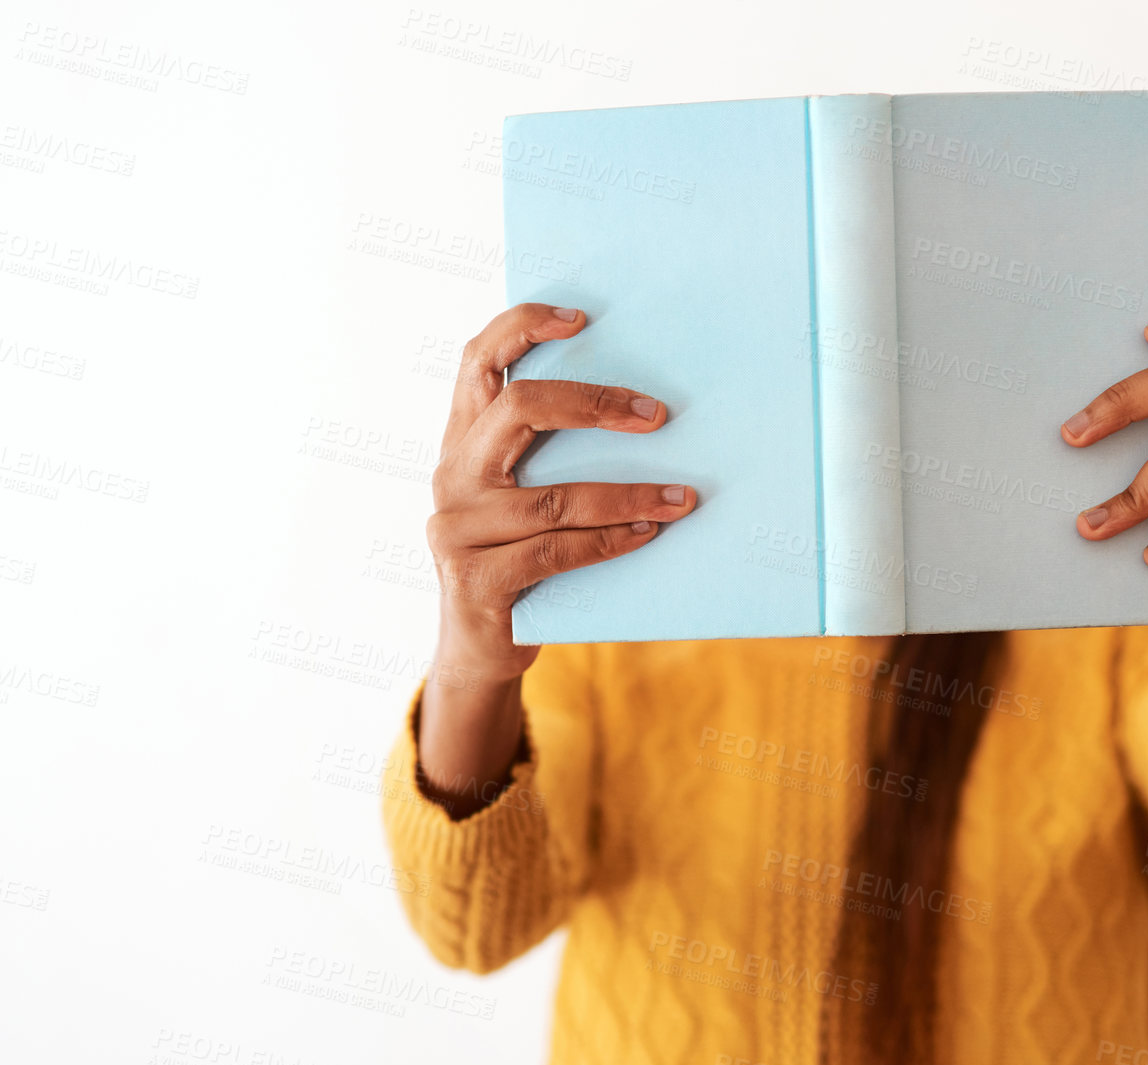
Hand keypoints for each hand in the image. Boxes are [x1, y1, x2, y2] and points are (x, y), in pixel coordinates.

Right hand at [427, 302, 696, 684]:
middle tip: (658, 414)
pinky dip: (612, 540)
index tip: (581, 318)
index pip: (478, 361)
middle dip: (595, 402)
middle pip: (519, 408)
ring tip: (681, 496)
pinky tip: (650, 531)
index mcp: (461, 440)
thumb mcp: (526, 497)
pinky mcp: (477, 580)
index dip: (522, 327)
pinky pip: (558, 551)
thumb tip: (646, 411)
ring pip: (554, 496)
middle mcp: (451, 474)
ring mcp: (457, 528)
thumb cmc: (522, 559)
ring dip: (629, 492)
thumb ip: (552, 455)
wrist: (481, 649)